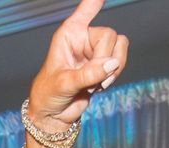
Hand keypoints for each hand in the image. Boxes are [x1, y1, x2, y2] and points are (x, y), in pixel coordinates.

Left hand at [28, 0, 127, 131]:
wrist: (53, 116)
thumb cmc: (48, 96)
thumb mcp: (64, 84)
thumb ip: (87, 74)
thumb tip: (111, 64)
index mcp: (69, 34)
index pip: (85, 10)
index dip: (95, 1)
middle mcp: (84, 38)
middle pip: (109, 35)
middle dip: (102, 61)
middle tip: (88, 81)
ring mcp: (95, 51)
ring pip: (120, 45)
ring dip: (112, 69)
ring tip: (93, 85)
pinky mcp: (104, 64)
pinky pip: (121, 60)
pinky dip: (114, 75)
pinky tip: (99, 86)